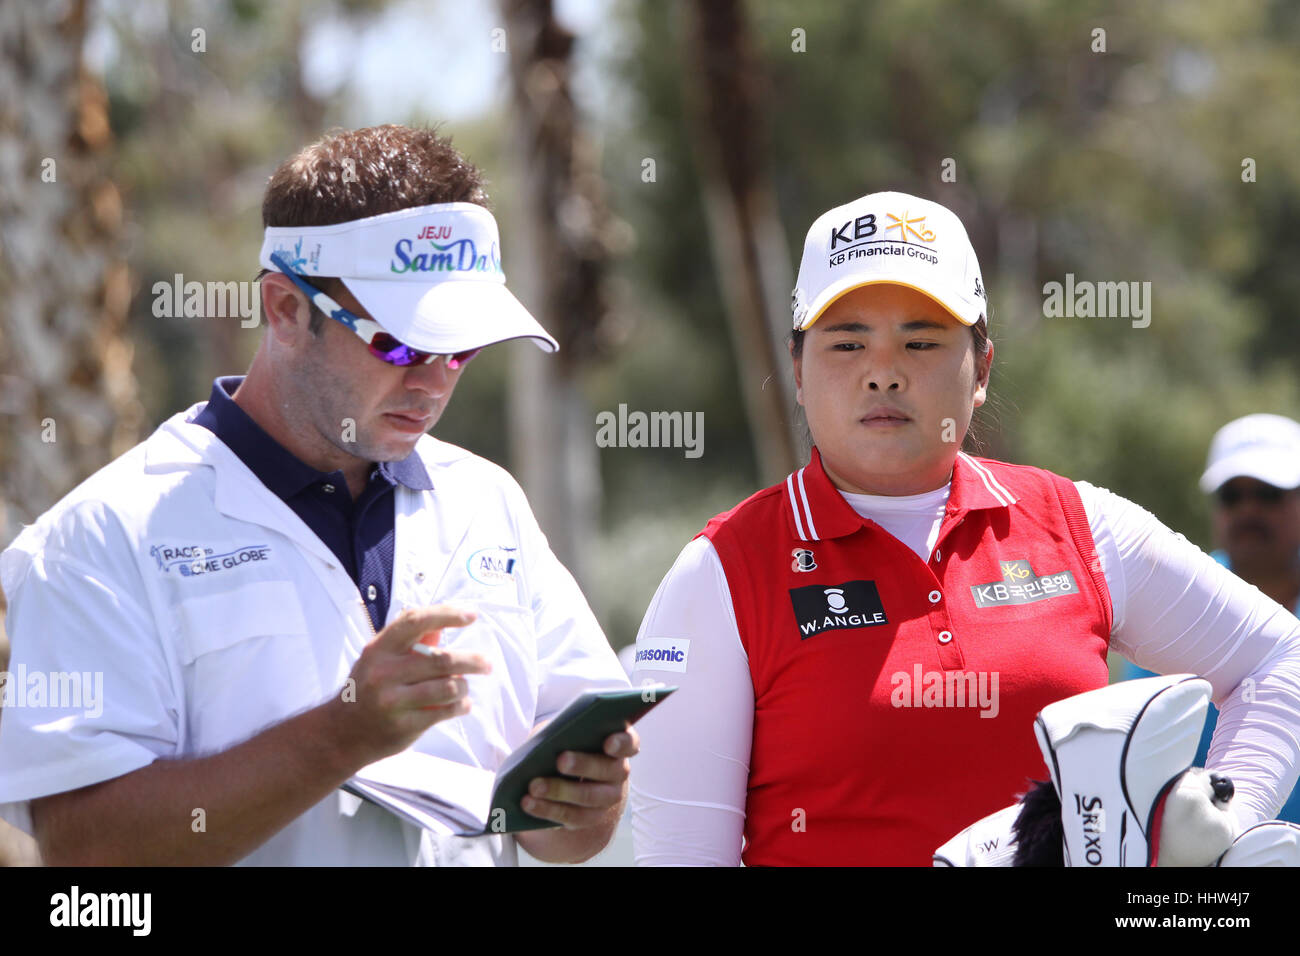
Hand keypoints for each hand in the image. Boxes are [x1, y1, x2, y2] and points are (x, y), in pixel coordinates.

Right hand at [327, 605, 491, 764]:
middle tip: (486, 663)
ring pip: (448, 687)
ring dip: (464, 686)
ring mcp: (393, 701)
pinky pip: (445, 711)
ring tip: (464, 687)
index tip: (471, 615)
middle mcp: (384, 672)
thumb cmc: (367, 688)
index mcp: (379, 649)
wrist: (341, 733)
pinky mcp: (403, 726)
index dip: (446, 614)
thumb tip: (442, 623)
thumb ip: (409, 641)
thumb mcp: (379, 658)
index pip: (415, 621)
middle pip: (442, 659)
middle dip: (472, 660)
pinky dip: (461, 706)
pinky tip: (462, 704)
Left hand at [520, 725, 639, 829]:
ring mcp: (607, 797)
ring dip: (560, 791)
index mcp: (618, 744)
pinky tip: (528, 803)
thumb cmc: (567, 742)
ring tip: (534, 785)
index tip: (608, 742)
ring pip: (589, 797)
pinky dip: (547, 810)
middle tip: (560, 760)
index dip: (621, 743)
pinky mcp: (590, 817)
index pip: (630, 742)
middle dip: (583, 765)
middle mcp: (619, 772)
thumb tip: (548, 740)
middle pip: (608, 770)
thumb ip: (565, 731)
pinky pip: (572, 817)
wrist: (568, 774)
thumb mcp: (566, 731)